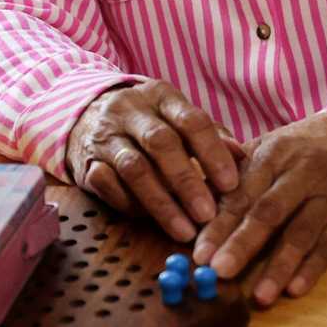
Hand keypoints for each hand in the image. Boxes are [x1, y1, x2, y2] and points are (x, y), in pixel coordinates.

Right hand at [65, 81, 241, 240]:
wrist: (84, 113)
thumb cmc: (146, 121)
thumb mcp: (175, 116)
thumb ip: (210, 135)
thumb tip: (243, 158)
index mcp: (161, 96)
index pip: (191, 120)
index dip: (212, 153)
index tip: (231, 184)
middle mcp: (131, 111)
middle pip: (161, 143)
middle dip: (187, 182)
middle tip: (208, 215)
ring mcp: (106, 136)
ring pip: (134, 168)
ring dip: (161, 202)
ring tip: (184, 230)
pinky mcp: (87, 162)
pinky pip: (106, 184)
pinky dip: (129, 203)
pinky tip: (148, 220)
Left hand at [193, 111, 326, 306]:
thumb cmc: (305, 146)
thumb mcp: (271, 145)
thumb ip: (234, 171)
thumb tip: (190, 197)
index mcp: (273, 154)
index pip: (241, 192)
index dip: (218, 224)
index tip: (199, 253)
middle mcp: (301, 173)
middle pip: (268, 212)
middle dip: (242, 244)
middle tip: (218, 272)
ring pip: (301, 233)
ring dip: (279, 266)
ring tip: (259, 296)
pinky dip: (312, 268)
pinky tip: (295, 289)